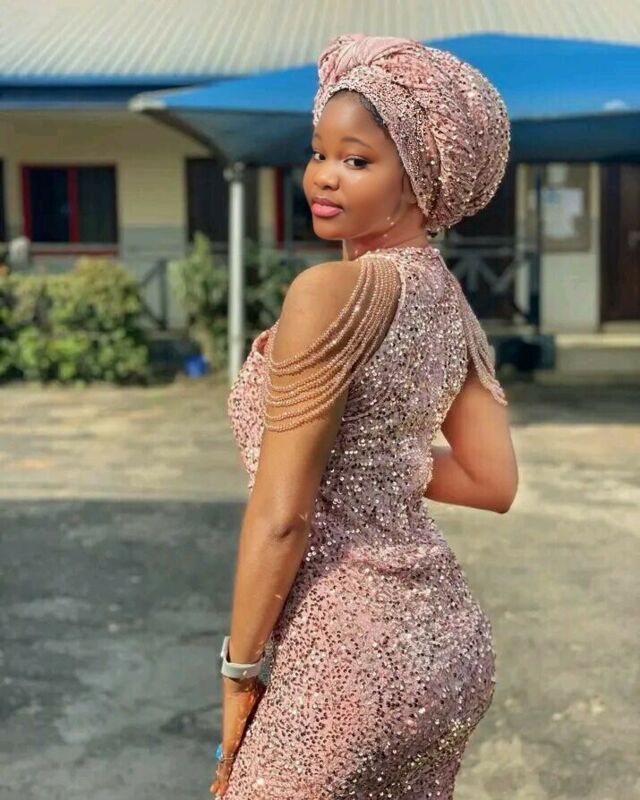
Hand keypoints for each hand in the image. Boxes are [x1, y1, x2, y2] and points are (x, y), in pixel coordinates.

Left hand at [209, 676, 265, 797]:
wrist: (241, 686)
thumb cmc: (253, 690)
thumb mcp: (265, 705)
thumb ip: (270, 710)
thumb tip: (288, 705)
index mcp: (242, 729)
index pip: (236, 748)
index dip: (233, 760)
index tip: (231, 770)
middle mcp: (234, 736)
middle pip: (227, 759)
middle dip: (223, 775)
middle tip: (218, 788)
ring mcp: (230, 739)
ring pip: (224, 764)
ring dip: (222, 779)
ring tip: (218, 792)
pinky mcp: (229, 742)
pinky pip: (226, 763)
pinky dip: (223, 776)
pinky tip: (220, 787)